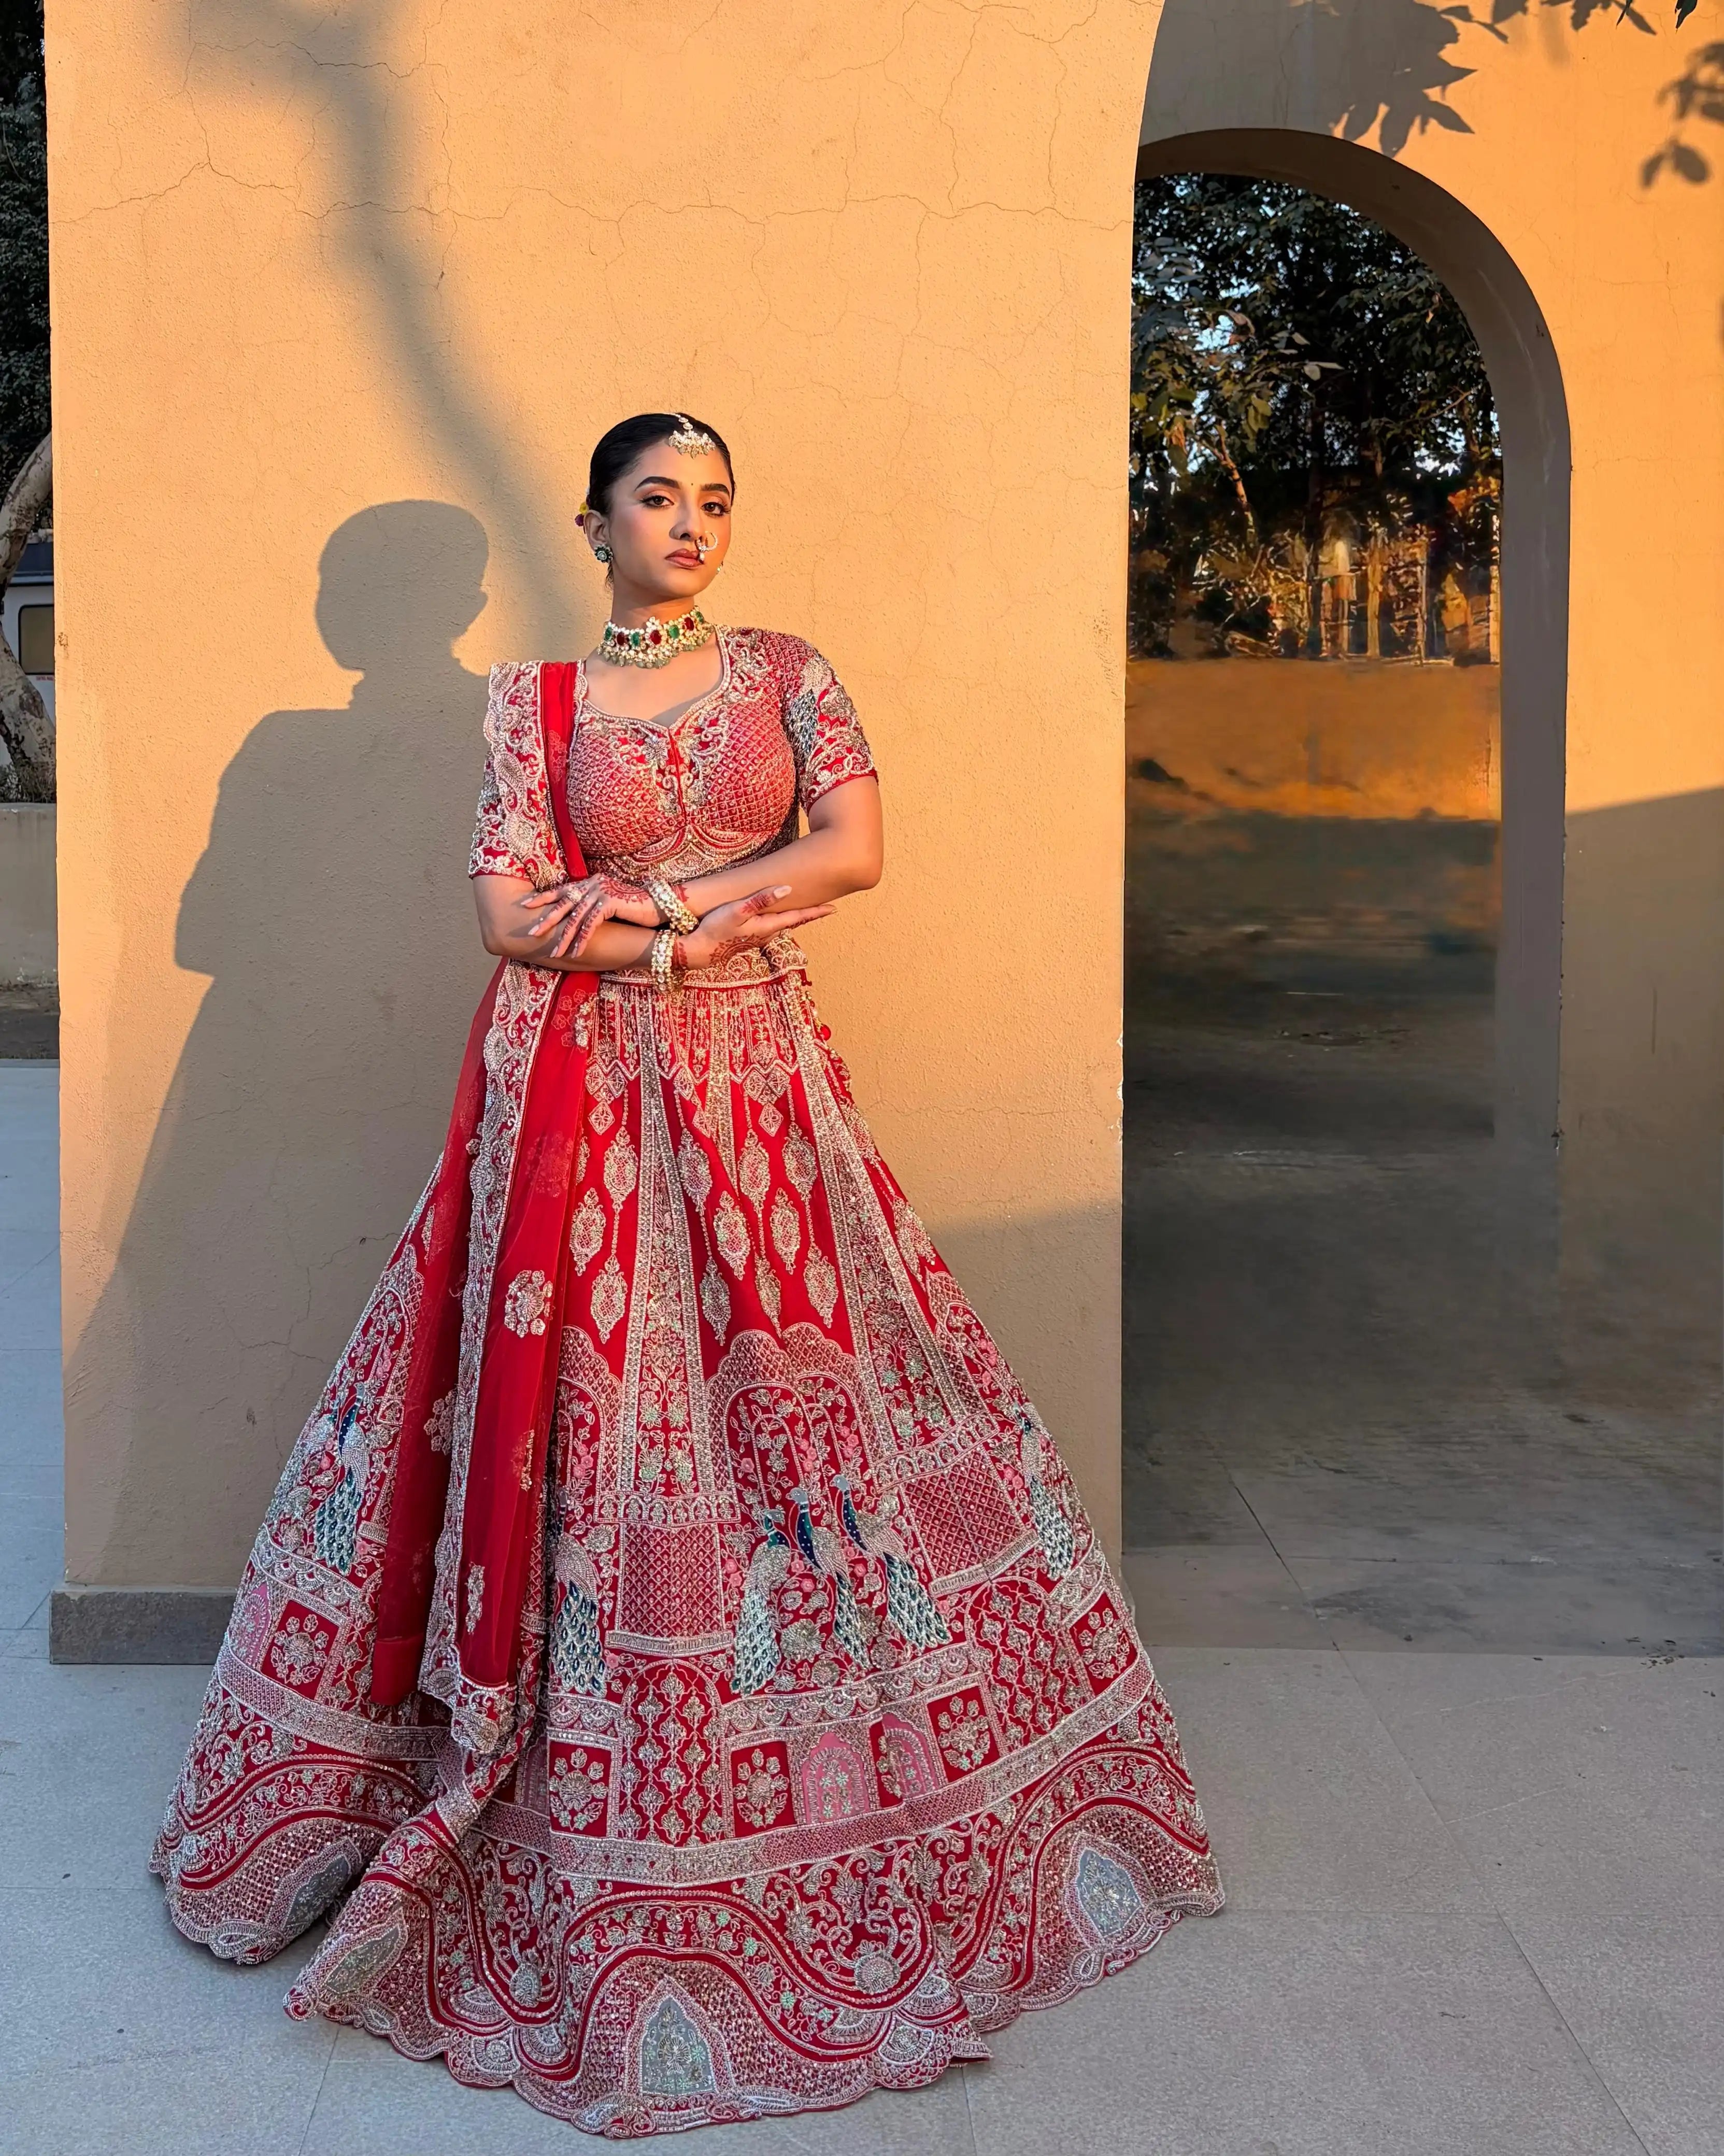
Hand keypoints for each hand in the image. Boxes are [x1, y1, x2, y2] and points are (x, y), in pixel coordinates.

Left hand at [521, 873, 660, 958]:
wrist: (659, 903)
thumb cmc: (636, 906)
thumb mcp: (610, 902)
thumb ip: (594, 905)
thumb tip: (578, 917)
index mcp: (591, 882)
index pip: (563, 890)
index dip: (543, 897)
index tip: (526, 904)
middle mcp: (593, 884)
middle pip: (564, 903)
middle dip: (546, 920)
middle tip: (531, 933)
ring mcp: (601, 892)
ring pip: (575, 918)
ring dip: (564, 938)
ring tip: (554, 952)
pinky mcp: (609, 903)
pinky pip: (591, 925)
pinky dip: (582, 940)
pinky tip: (576, 953)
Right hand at [679, 885, 834, 969]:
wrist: (699, 950)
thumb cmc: (716, 928)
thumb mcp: (737, 911)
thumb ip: (761, 900)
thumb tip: (787, 889)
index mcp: (768, 926)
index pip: (798, 917)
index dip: (816, 912)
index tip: (834, 908)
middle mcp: (767, 933)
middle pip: (794, 922)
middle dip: (810, 914)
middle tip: (827, 907)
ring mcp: (759, 937)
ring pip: (783, 924)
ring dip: (796, 917)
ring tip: (808, 909)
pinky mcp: (749, 937)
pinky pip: (772, 926)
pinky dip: (782, 919)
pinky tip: (780, 916)